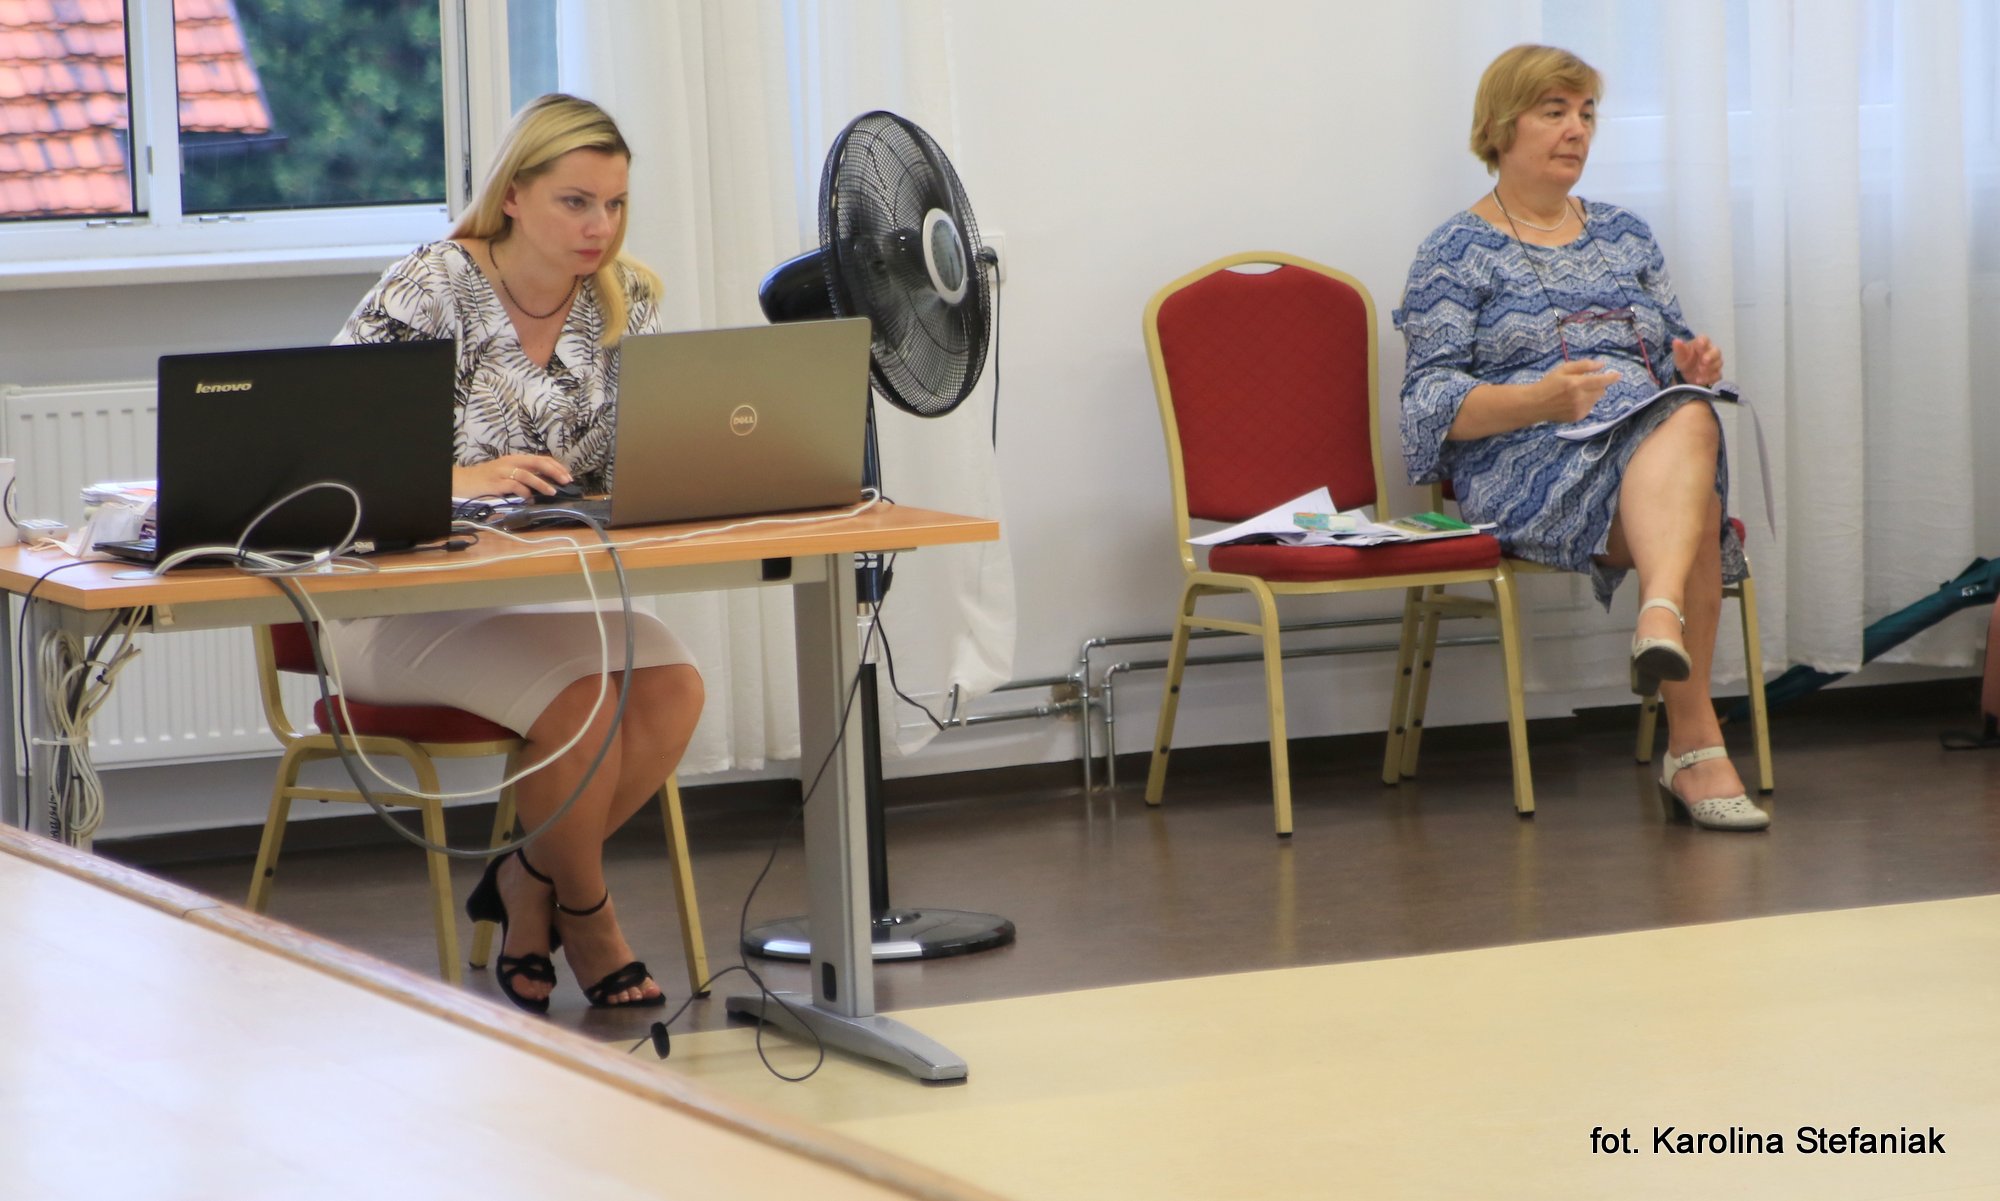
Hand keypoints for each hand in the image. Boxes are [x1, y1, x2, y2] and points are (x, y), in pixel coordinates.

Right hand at [454, 454, 571, 499]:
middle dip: (554, 471)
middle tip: (566, 481)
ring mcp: (502, 472)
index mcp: (515, 459)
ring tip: (553, 491)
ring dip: (542, 483)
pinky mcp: (496, 483)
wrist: (463, 482)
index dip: (556, 466)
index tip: (568, 475)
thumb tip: (545, 485)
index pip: (540, 459)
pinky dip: (524, 493)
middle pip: (537, 463)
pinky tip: (529, 499)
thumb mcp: (507, 474)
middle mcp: (510, 462)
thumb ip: (524, 477)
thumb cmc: (487, 480)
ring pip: (527, 474)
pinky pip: (513, 486)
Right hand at [1539, 359, 1619, 422]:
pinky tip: (1572, 402)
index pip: (1601, 381)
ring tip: (1575, 393)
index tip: (1618, 375)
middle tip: (1584, 383)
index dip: (1611, 378)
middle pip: (1601, 391)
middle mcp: (1580, 398)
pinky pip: (1589, 408)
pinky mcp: (1578, 417)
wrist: (1536, 404)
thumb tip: (1601, 365)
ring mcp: (1579, 409)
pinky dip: (1585, 403)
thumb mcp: (1564, 368)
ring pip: (1596, 400)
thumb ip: (1583, 365)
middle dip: (1597, 386)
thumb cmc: (1549, 383)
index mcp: (1576, 384)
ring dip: (1591, 394)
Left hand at [1671, 335, 1722, 387]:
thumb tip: (1676, 341)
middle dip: (1711, 356)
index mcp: (1701, 344)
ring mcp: (1715, 363)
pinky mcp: (1715, 374)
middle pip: (1716, 351)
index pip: (1705, 339)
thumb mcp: (1679, 355)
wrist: (1686, 374)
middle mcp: (1711, 352)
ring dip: (1710, 367)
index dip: (1703, 341)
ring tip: (1699, 371)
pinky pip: (1717, 375)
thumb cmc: (1685, 360)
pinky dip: (1709, 378)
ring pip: (1718, 363)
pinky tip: (1700, 380)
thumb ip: (1679, 348)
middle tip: (1704, 360)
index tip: (1700, 344)